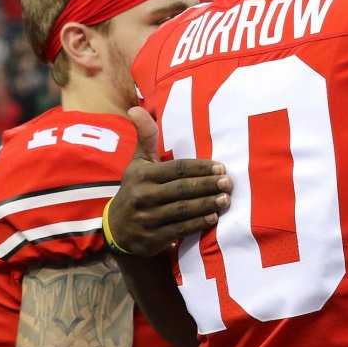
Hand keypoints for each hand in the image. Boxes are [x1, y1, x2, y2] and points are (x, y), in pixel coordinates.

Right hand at [108, 107, 231, 256]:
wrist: (118, 230)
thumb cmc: (136, 189)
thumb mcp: (138, 164)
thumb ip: (145, 139)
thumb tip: (136, 108)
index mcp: (142, 175)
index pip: (176, 169)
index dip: (199, 168)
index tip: (221, 166)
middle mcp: (143, 196)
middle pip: (181, 189)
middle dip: (207, 185)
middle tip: (229, 182)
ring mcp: (147, 218)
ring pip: (182, 209)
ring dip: (206, 204)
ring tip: (226, 199)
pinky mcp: (153, 238)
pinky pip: (179, 229)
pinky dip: (197, 223)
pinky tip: (213, 218)